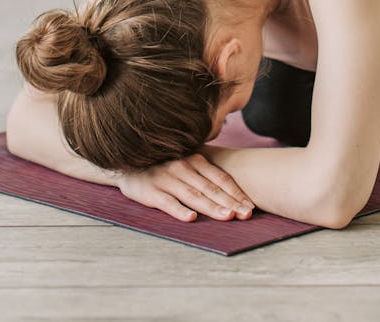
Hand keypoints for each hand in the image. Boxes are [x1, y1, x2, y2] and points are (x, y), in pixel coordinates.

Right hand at [116, 152, 255, 221]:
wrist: (129, 164)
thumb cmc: (164, 167)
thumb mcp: (186, 164)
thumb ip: (204, 175)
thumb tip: (231, 194)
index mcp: (195, 160)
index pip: (220, 178)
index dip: (236, 193)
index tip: (250, 206)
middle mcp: (183, 167)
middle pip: (211, 188)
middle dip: (230, 202)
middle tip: (246, 215)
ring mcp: (167, 178)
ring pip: (193, 195)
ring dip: (211, 207)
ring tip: (227, 216)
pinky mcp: (151, 191)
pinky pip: (167, 202)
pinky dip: (180, 210)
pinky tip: (191, 218)